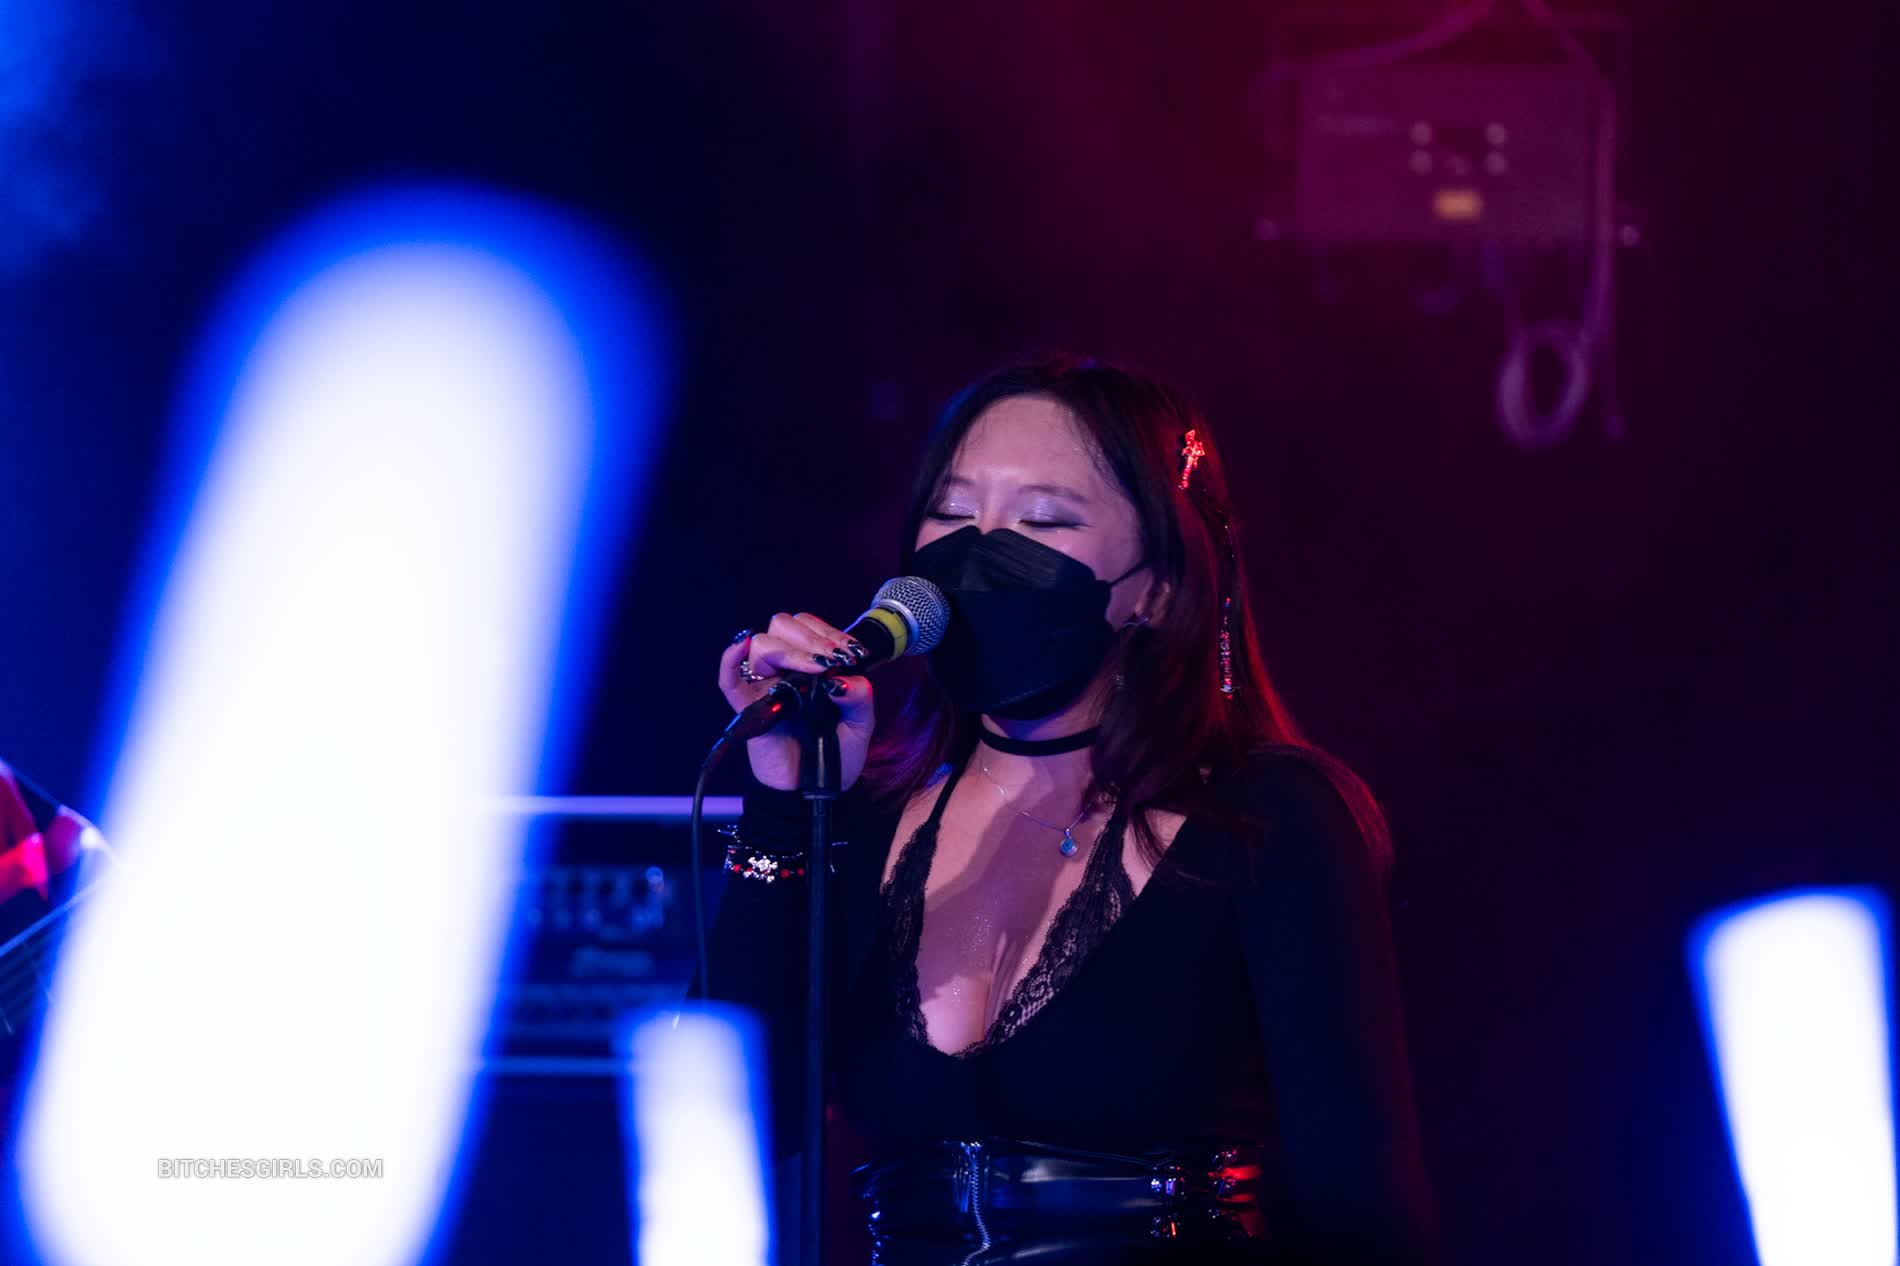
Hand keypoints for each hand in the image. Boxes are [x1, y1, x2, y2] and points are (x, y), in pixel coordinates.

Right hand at [718, 613, 875, 791]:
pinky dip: (730, 659)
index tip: (850, 652)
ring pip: (762, 645)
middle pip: (782, 626)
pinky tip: (740, 645)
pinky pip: (729, 679)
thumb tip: (838, 679)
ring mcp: (764, 687)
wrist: (813, 791)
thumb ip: (860, 697)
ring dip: (789, 650)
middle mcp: (785, 670)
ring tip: (813, 669)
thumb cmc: (835, 757)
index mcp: (811, 666)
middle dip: (811, 638)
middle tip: (831, 660)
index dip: (828, 631)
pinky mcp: (748, 709)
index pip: (809, 626)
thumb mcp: (861, 725)